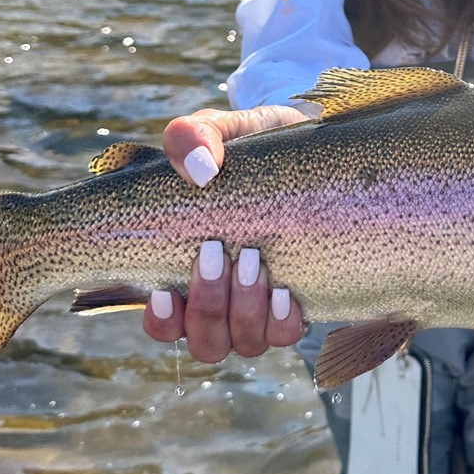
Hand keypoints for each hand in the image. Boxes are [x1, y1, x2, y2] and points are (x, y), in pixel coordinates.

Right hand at [142, 104, 310, 360]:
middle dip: (207, 303)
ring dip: (244, 310)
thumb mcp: (219, 130)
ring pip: (244, 342)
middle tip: (215, 251)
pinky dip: (282, 320)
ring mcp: (263, 309)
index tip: (163, 289)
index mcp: (188, 273)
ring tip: (252, 260)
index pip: (164, 324)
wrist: (312, 146)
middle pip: (205, 341)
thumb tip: (201, 170)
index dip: (161, 321)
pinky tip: (286, 291)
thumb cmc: (252, 147)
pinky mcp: (301, 303)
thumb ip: (193, 138)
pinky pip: (288, 334)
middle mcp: (224, 303)